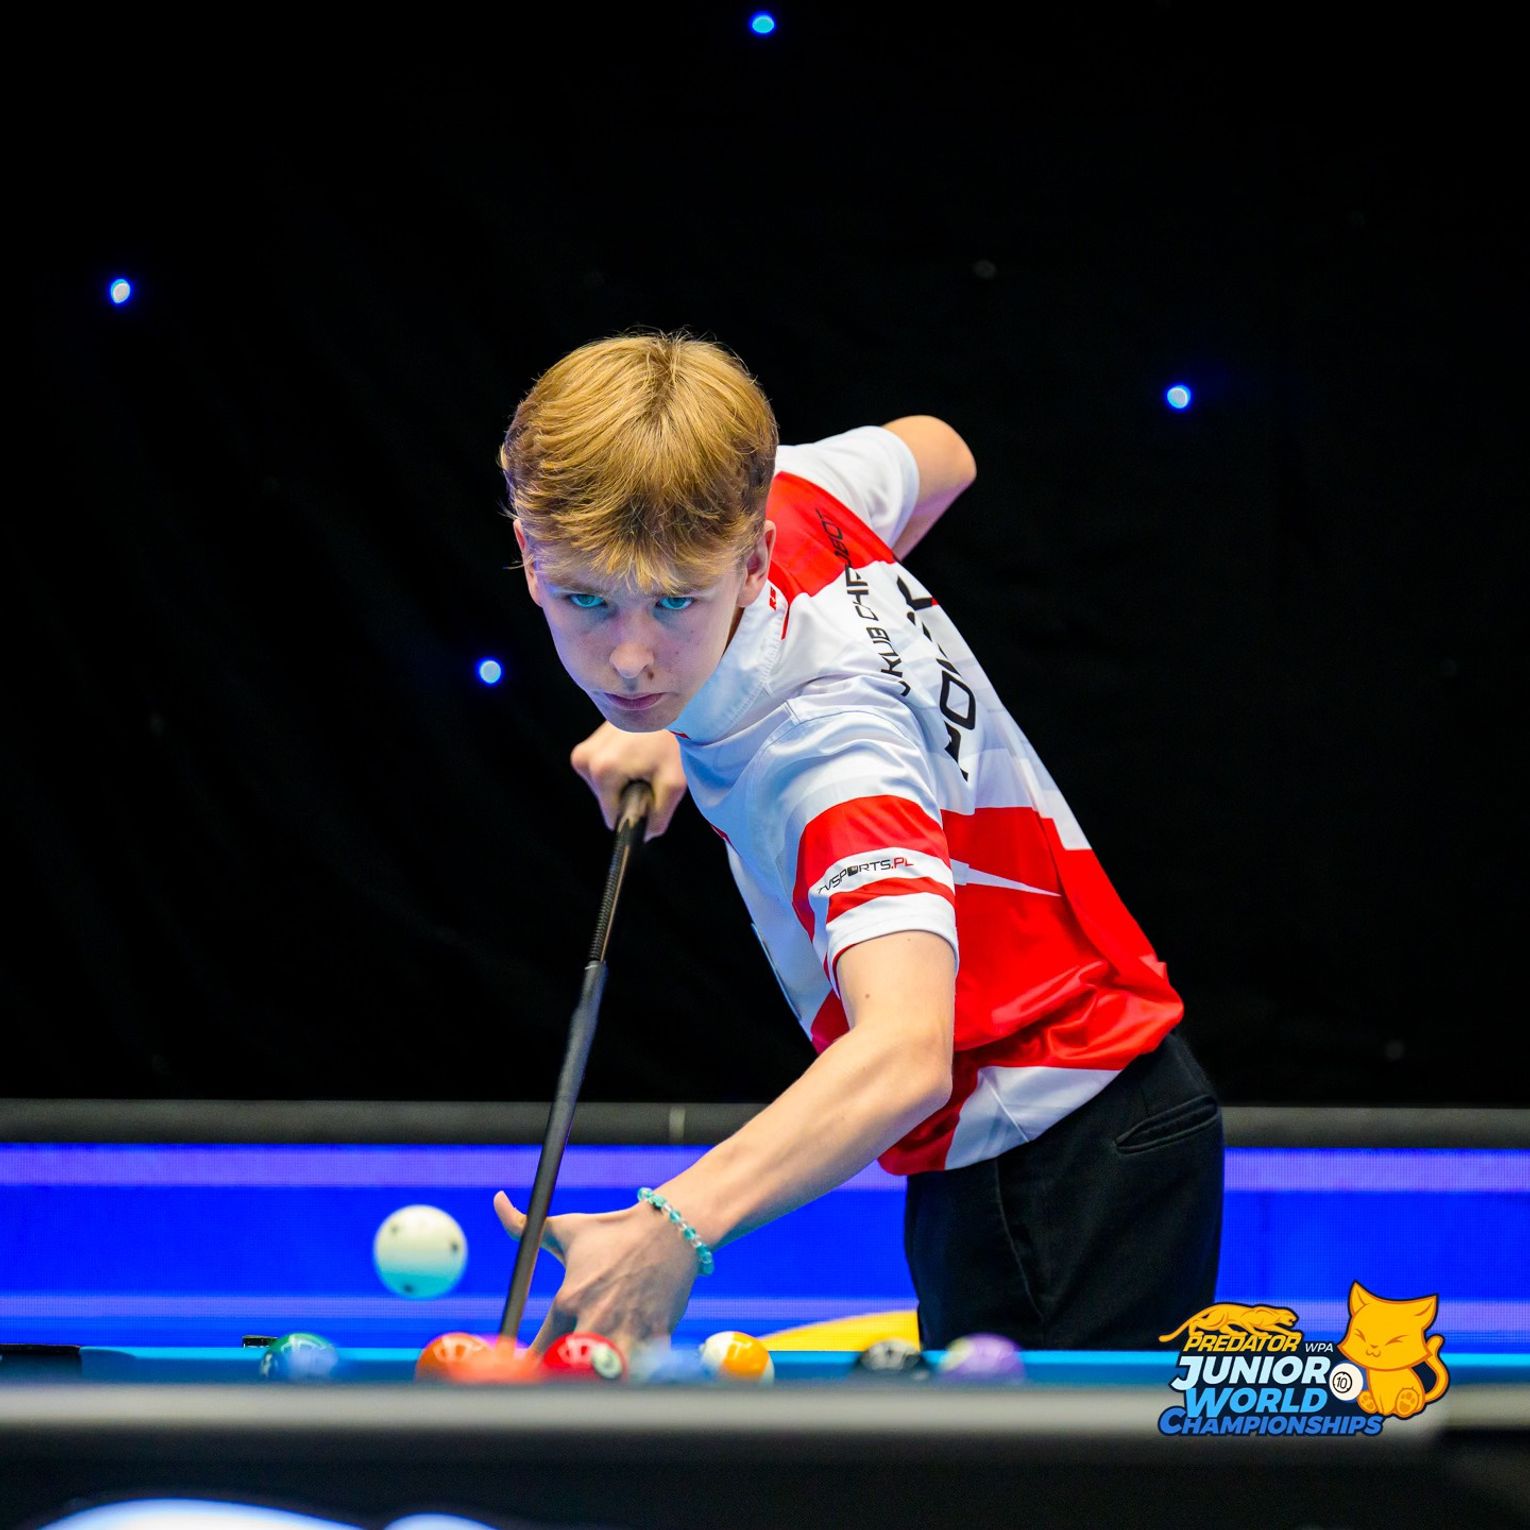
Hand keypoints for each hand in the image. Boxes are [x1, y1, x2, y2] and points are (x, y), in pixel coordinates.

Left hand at [493, 1191, 697, 1362]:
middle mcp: (596, 1318)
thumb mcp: (566, 1228)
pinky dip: (634, 1376)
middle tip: (561, 1382)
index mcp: (569, 1298)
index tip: (530, 1374)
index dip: (531, 1369)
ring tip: (595, 1381)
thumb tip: (497, 1201)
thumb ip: (525, 1225)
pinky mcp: (657, 1338)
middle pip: (567, 1372)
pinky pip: (641, 1372)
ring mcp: (628, 1331)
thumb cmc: (614, 1231)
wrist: (671, 1228)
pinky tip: (628, 1373)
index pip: (539, 1351)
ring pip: (606, 1379)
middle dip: (563, 1380)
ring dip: (600, 1382)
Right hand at [570, 722, 687, 839]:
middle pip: (607, 802)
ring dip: (625, 782)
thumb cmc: (674, 742)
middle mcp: (585, 760)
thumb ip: (658, 817)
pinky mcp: (586, 745)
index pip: (612, 816)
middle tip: (651, 773)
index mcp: (602, 771)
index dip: (634, 813)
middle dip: (629, 795)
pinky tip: (636, 754)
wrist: (671, 706)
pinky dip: (620, 770)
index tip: (651, 793)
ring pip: (604, 789)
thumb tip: (643, 836)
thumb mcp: (673, 784)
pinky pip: (602, 774)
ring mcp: (583, 751)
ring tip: (645, 761)